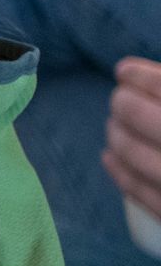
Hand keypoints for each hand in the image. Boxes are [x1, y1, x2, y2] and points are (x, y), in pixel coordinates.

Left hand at [105, 56, 160, 218]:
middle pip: (155, 122)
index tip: (124, 70)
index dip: (144, 76)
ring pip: (146, 161)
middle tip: (118, 100)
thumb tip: (140, 77)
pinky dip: (122, 174)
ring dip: (120, 139)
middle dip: (128, 106)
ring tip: (113, 126)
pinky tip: (110, 156)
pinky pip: (144, 195)